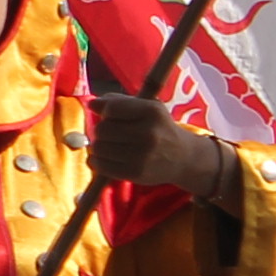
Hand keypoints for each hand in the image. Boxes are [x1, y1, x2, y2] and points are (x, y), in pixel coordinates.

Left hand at [88, 93, 231, 200]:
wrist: (183, 157)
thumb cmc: (158, 128)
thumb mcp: (146, 108)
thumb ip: (118, 102)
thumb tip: (92, 104)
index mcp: (152, 111)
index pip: (111, 108)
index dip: (105, 112)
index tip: (111, 116)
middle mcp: (149, 133)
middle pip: (102, 129)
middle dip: (101, 130)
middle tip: (111, 133)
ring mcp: (143, 155)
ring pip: (99, 147)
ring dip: (99, 146)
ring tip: (110, 145)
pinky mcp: (136, 173)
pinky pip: (101, 165)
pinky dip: (97, 161)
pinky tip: (106, 158)